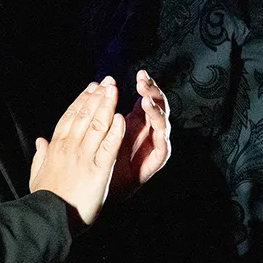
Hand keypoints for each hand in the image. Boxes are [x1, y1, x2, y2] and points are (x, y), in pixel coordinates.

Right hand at [29, 78, 125, 227]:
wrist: (45, 219)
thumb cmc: (42, 199)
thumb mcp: (37, 174)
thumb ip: (40, 155)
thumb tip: (40, 140)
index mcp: (57, 148)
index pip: (71, 117)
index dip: (82, 100)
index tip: (92, 87)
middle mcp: (70, 148)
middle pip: (85, 116)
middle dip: (98, 96)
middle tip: (108, 81)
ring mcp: (84, 158)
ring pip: (97, 126)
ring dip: (107, 106)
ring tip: (115, 90)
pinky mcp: (98, 171)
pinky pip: (108, 147)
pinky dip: (115, 132)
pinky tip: (122, 118)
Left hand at [109, 69, 170, 201]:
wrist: (104, 189)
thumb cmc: (103, 160)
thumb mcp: (102, 131)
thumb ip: (104, 112)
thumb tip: (99, 89)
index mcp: (138, 120)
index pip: (145, 97)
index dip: (146, 85)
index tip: (141, 73)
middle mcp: (149, 129)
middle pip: (157, 105)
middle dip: (152, 92)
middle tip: (144, 82)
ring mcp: (154, 144)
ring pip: (162, 123)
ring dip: (156, 111)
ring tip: (147, 100)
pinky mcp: (156, 161)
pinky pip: (163, 148)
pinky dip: (161, 137)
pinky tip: (158, 129)